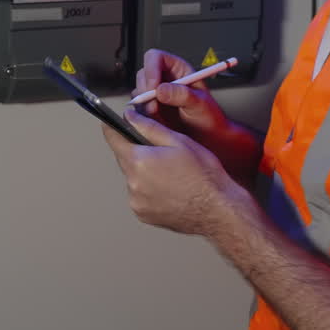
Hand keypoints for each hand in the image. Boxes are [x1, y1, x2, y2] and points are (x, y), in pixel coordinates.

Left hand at [102, 108, 247, 235]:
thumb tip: (130, 116)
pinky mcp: (143, 213)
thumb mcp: (178, 141)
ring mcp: (137, 201)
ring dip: (143, 171)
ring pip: (132, 177)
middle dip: (136, 150)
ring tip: (170, 173)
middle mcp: (133, 183)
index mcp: (139, 161)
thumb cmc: (204, 175)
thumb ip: (149, 126)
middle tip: (161, 151)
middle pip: (124, 157)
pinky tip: (168, 187)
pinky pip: (139, 194)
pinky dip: (148, 188)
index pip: (113, 137)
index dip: (112, 126)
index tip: (112, 122)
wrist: (217, 209)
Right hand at [134, 49, 229, 142]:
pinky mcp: (151, 110)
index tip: (154, 87)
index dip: (151, 69)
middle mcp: (165, 79)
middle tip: (155, 106)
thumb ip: (182, 95)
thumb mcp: (201, 104)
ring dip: (145, 106)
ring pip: (138, 93)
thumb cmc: (209, 118)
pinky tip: (159, 122)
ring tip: (161, 116)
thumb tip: (161, 89)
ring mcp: (156, 95)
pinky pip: (138, 110)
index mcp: (178, 69)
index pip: (156, 57)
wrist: (208, 139)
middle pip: (143, 75)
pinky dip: (144, 117)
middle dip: (146, 91)